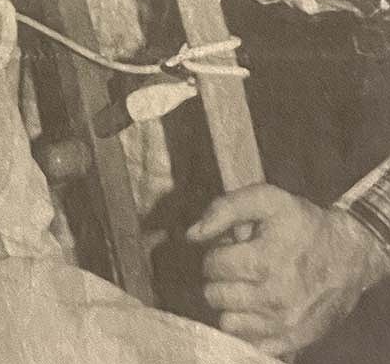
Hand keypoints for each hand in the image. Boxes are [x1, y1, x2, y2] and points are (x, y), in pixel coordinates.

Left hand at [187, 184, 389, 356]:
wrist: (349, 255)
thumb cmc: (303, 223)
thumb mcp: (267, 198)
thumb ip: (225, 208)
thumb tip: (192, 234)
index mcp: (265, 261)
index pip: (212, 265)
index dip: (216, 253)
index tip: (231, 248)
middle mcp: (274, 298)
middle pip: (215, 295)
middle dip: (220, 278)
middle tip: (239, 267)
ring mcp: (284, 325)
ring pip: (228, 322)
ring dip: (231, 304)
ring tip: (248, 287)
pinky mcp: (292, 342)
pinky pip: (249, 344)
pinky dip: (247, 328)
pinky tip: (255, 309)